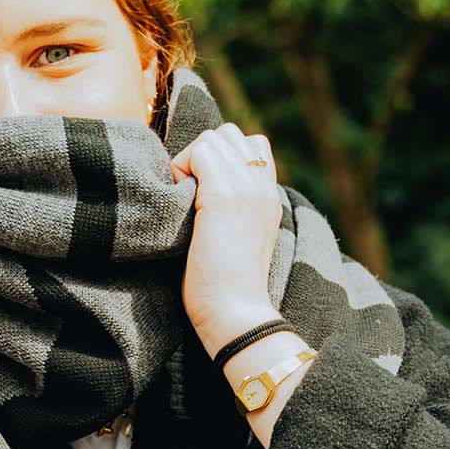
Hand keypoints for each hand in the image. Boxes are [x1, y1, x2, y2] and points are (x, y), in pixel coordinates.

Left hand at [169, 122, 281, 351]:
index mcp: (269, 197)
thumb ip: (228, 212)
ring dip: (191, 160)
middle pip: (228, 134)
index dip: (216, 162)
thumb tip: (194, 191)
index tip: (201, 198)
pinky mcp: (225, 195)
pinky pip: (200, 150)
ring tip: (186, 200)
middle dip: (202, 155)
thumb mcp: (235, 241)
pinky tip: (180, 203)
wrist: (236, 314)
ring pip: (213, 137)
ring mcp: (247, 187)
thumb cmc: (225, 290)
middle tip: (189, 195)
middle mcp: (263, 185)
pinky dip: (181, 168)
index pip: (249, 146)